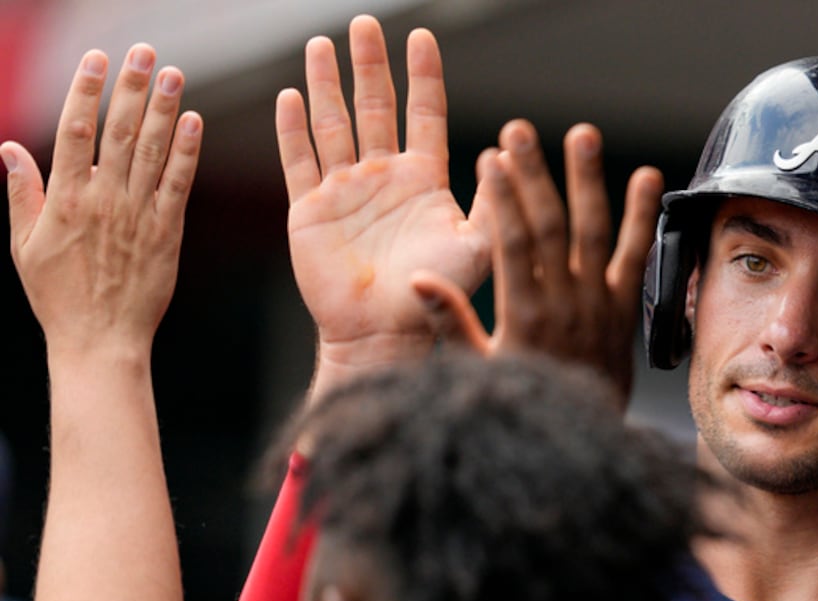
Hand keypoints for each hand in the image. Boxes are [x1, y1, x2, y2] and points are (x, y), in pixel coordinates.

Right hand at [4, 45, 200, 357]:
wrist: (100, 340)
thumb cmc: (59, 296)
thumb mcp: (24, 244)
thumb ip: (22, 192)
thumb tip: (9, 147)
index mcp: (65, 199)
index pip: (75, 130)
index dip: (87, 91)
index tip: (98, 60)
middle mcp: (104, 201)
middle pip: (119, 132)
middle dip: (132, 89)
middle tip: (145, 54)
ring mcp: (138, 216)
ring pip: (152, 153)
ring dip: (164, 110)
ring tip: (174, 75)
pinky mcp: (167, 234)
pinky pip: (179, 186)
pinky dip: (187, 153)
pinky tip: (194, 123)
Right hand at [277, 15, 489, 395]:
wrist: (386, 332)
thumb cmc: (437, 294)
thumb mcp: (477, 246)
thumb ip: (493, 202)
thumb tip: (505, 152)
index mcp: (424, 180)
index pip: (424, 114)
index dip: (422, 76)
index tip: (422, 36)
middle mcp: (383, 178)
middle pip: (375, 107)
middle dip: (370, 66)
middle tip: (364, 23)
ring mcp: (345, 190)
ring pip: (334, 123)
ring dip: (328, 84)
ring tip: (323, 43)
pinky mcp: (311, 210)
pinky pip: (300, 160)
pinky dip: (293, 129)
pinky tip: (292, 95)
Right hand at [412, 120, 661, 403]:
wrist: (576, 445)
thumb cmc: (520, 403)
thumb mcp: (477, 369)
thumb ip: (451, 322)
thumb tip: (419, 280)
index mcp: (524, 315)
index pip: (513, 244)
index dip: (504, 199)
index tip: (492, 157)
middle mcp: (565, 305)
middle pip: (551, 228)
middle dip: (535, 175)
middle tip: (521, 130)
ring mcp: (598, 305)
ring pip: (594, 233)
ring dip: (587, 180)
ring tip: (582, 135)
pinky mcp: (623, 310)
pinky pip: (636, 257)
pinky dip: (642, 217)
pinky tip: (647, 177)